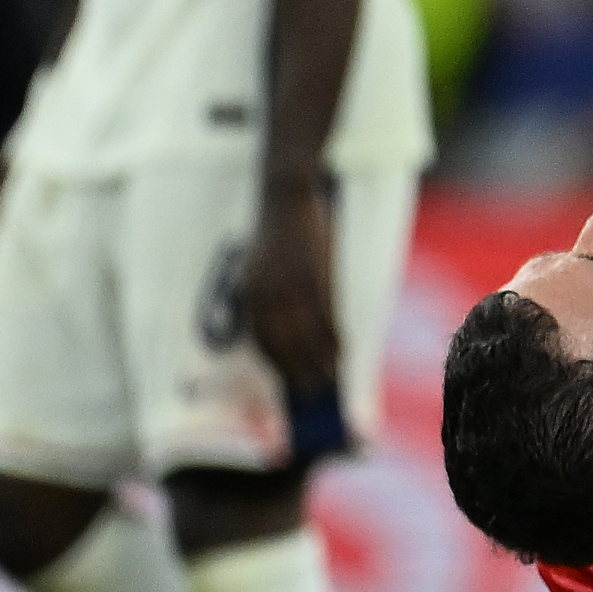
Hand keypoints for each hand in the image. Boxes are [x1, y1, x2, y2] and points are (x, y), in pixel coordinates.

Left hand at [237, 191, 340, 405]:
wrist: (285, 199)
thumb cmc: (275, 231)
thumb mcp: (259, 264)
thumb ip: (264, 293)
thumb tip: (285, 327)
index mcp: (250, 292)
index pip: (262, 339)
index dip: (277, 363)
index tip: (287, 382)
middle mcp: (267, 294)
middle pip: (284, 342)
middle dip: (297, 370)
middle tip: (310, 392)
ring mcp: (292, 286)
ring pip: (306, 334)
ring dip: (319, 360)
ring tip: (330, 377)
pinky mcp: (315, 276)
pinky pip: (325, 315)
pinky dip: (334, 336)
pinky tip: (342, 349)